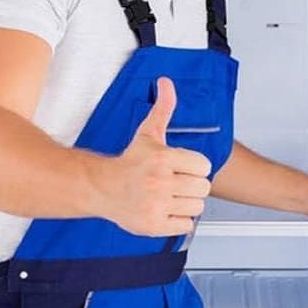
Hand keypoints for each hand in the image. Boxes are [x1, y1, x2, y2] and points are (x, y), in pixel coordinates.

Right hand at [98, 77, 211, 236]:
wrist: (103, 188)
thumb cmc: (130, 163)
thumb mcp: (148, 133)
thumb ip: (163, 108)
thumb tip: (166, 83)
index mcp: (162, 158)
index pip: (204, 166)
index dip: (194, 166)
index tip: (181, 167)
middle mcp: (159, 182)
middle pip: (203, 188)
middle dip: (192, 185)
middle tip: (175, 183)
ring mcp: (156, 205)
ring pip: (197, 207)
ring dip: (186, 203)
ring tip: (170, 196)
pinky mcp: (154, 225)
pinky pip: (186, 225)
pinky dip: (178, 220)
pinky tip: (165, 210)